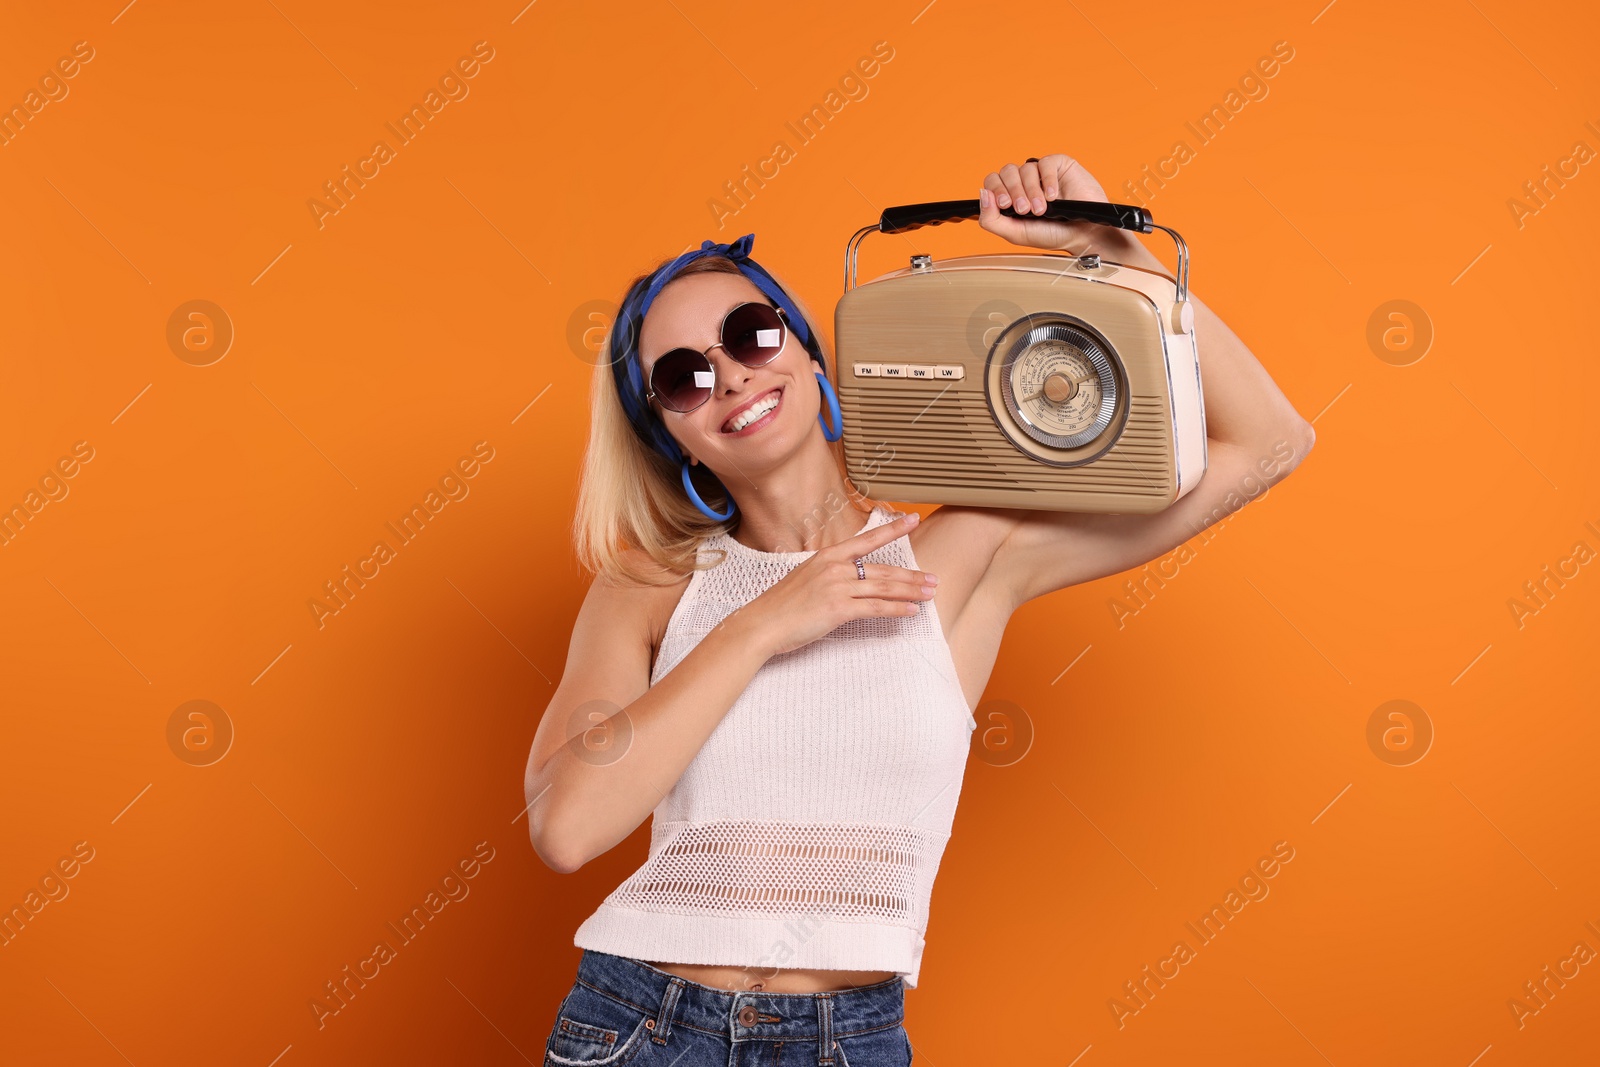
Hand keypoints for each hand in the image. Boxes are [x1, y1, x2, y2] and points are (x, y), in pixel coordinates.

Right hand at [736, 512, 937, 657]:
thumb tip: (850, 579)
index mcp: (827, 556)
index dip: (893, 528)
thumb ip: (829, 574)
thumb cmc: (781, 606)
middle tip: (933, 579)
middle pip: (883, 569)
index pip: (867, 539)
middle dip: (912, 575)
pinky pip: (876, 608)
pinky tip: (911, 611)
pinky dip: (897, 609)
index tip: (913, 519)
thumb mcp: (805, 578)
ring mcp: (837, 587)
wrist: (762, 624)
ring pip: (884, 587)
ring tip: (930, 593)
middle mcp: (835, 567)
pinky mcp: (839, 609)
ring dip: (911, 591)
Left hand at [978, 153, 1153, 263]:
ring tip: (1042, 208)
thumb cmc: (1051, 235)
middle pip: (1006, 172)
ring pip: (1025, 168)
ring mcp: (1041, 173)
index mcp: (1010, 197)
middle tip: (1025, 210)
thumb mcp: (1016, 233)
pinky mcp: (1058, 165)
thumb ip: (992, 219)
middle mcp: (1024, 183)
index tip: (1005, 204)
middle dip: (1014, 191)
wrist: (1083, 234)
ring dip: (1032, 190)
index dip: (996, 190)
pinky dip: (1047, 180)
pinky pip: (1045, 163)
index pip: (992, 182)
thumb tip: (981, 193)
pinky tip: (1053, 196)